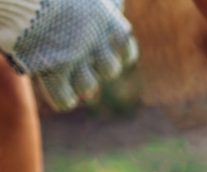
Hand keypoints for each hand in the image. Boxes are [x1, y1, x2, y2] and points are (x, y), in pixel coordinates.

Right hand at [0, 0, 136, 110]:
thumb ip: (107, 4)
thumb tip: (117, 7)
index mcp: (109, 23)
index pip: (127, 51)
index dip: (119, 55)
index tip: (106, 51)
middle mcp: (97, 43)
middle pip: (110, 70)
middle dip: (99, 69)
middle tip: (82, 61)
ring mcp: (75, 58)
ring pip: (88, 86)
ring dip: (81, 84)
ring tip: (70, 76)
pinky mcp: (53, 69)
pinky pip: (63, 98)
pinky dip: (64, 100)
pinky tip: (63, 97)